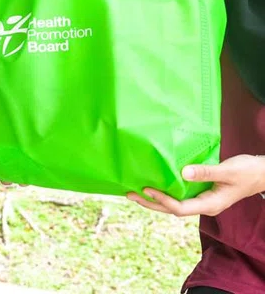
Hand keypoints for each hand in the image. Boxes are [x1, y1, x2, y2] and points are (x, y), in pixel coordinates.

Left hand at [126, 155, 264, 216]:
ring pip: (174, 204)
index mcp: (210, 204)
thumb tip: (183, 172)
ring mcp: (202, 200)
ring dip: (155, 199)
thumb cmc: (248, 172)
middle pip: (172, 209)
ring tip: (135, 191)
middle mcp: (204, 205)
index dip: (162, 200)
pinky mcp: (202, 192)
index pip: (180, 208)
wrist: (262, 173)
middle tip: (129, 194)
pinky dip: (166, 191)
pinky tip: (155, 184)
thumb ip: (206, 172)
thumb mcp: (228, 171)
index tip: (146, 190)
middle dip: (150, 203)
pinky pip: (180, 195)